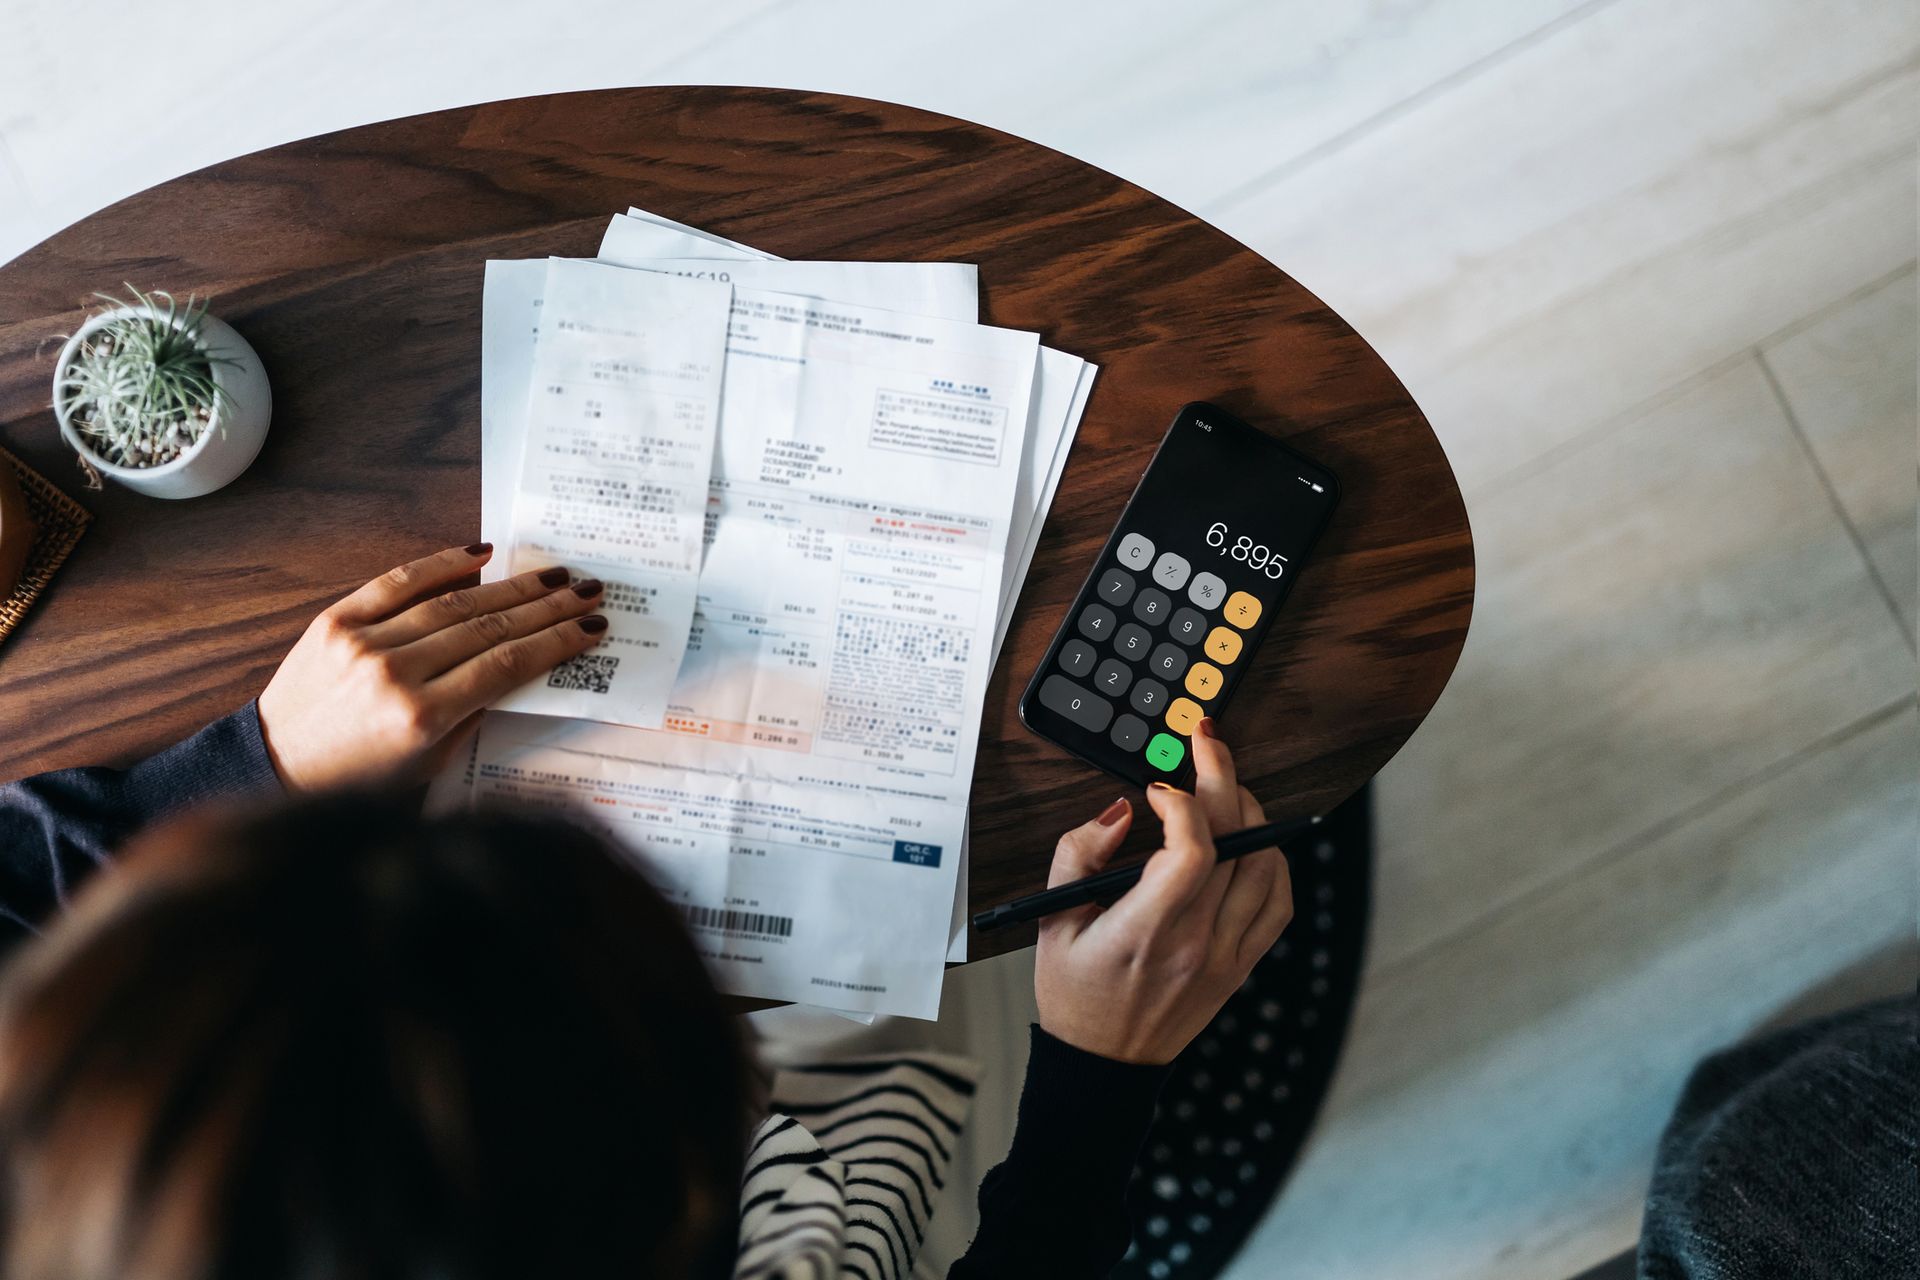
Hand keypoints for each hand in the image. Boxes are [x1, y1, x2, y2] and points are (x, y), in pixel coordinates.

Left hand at [257, 543, 606, 790]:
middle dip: (547, 608)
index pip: (506, 666)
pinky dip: (442, 564)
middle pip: (489, 628)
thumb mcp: (429, 762)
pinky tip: (482, 554)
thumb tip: (520, 665)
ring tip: (553, 574)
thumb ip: (473, 713)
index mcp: (421, 718)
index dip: (556, 643)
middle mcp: (394, 674)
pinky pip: (397, 582)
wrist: (275, 765)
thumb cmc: (358, 778)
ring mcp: (363, 643)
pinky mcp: (335, 621)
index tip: (591, 629)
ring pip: (453, 603)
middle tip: (587, 590)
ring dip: (511, 587)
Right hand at [1034, 721, 1292, 1064]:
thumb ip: (1077, 854)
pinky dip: (1272, 861)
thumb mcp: (1051, 921)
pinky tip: (1251, 840)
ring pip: (1265, 864)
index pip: (1191, 850)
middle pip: (1234, 842)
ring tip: (1226, 788)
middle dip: (1222, 777)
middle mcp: (1195, 943)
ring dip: (1251, 813)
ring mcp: (1226, 955)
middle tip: (1206, 743)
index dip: (1182, 803)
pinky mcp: (1241, 965)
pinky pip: (1278, 902)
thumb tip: (1121, 811)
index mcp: (1144, 931)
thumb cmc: (1074, 993)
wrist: (1104, 1065)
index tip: (1157, 788)